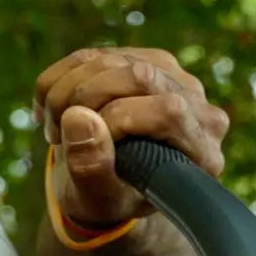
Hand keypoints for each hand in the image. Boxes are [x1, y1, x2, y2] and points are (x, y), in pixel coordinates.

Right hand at [33, 47, 228, 225]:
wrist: (103, 186)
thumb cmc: (109, 199)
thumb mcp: (97, 200)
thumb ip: (91, 168)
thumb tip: (78, 117)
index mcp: (202, 151)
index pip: (169, 112)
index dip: (120, 119)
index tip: (86, 146)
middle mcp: (197, 107)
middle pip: (141, 75)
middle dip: (86, 99)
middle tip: (58, 134)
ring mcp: (170, 76)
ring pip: (111, 60)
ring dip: (66, 93)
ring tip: (56, 129)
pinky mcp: (138, 58)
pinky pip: (90, 55)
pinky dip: (58, 82)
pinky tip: (53, 113)